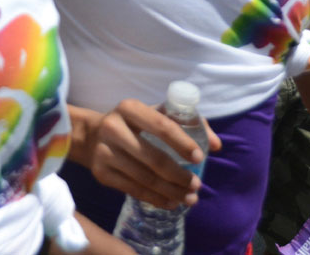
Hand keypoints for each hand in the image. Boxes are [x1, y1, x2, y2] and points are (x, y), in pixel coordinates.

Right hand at [84, 99, 220, 209]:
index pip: (162, 126)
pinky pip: (134, 190)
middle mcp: (113, 128)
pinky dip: (156, 199)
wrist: (92, 136)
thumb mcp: (155, 113)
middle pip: (153, 158)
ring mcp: (105, 153)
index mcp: (130, 108)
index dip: (182, 143)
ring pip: (145, 179)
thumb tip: (216, 145)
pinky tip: (171, 202)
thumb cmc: (134, 123)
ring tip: (189, 198)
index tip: (199, 158)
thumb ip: (189, 123)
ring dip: (171, 191)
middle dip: (179, 175)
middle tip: (197, 185)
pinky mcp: (101, 174)